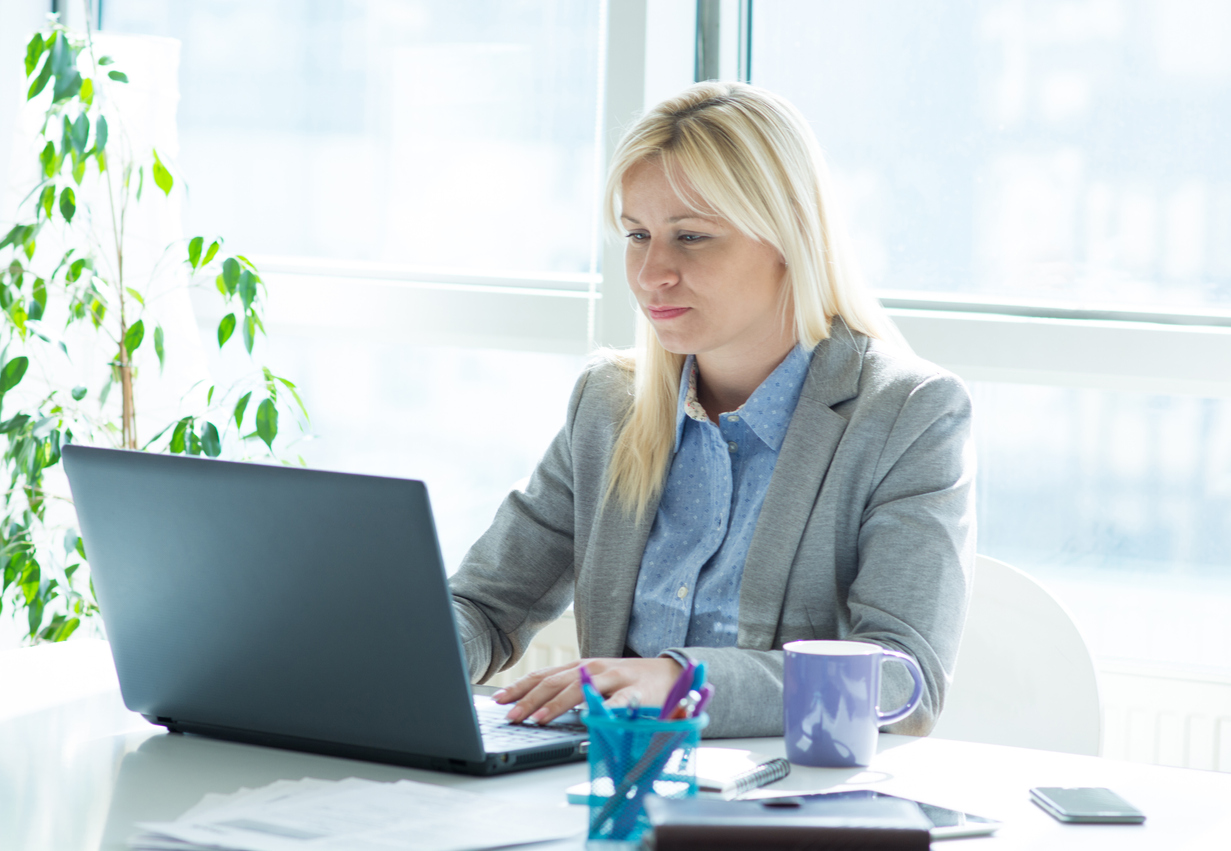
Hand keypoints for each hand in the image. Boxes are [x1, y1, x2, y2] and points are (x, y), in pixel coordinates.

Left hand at [493, 657, 682, 724]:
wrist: (670, 674)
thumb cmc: (627, 681)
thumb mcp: (595, 681)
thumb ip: (570, 689)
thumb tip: (535, 704)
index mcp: (581, 666)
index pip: (544, 675)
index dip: (520, 687)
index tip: (499, 700)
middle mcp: (594, 668)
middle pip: (556, 683)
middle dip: (530, 699)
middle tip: (511, 716)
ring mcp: (615, 678)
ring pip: (581, 689)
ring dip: (557, 705)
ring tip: (538, 719)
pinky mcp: (636, 692)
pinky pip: (618, 702)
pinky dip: (603, 709)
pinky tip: (589, 717)